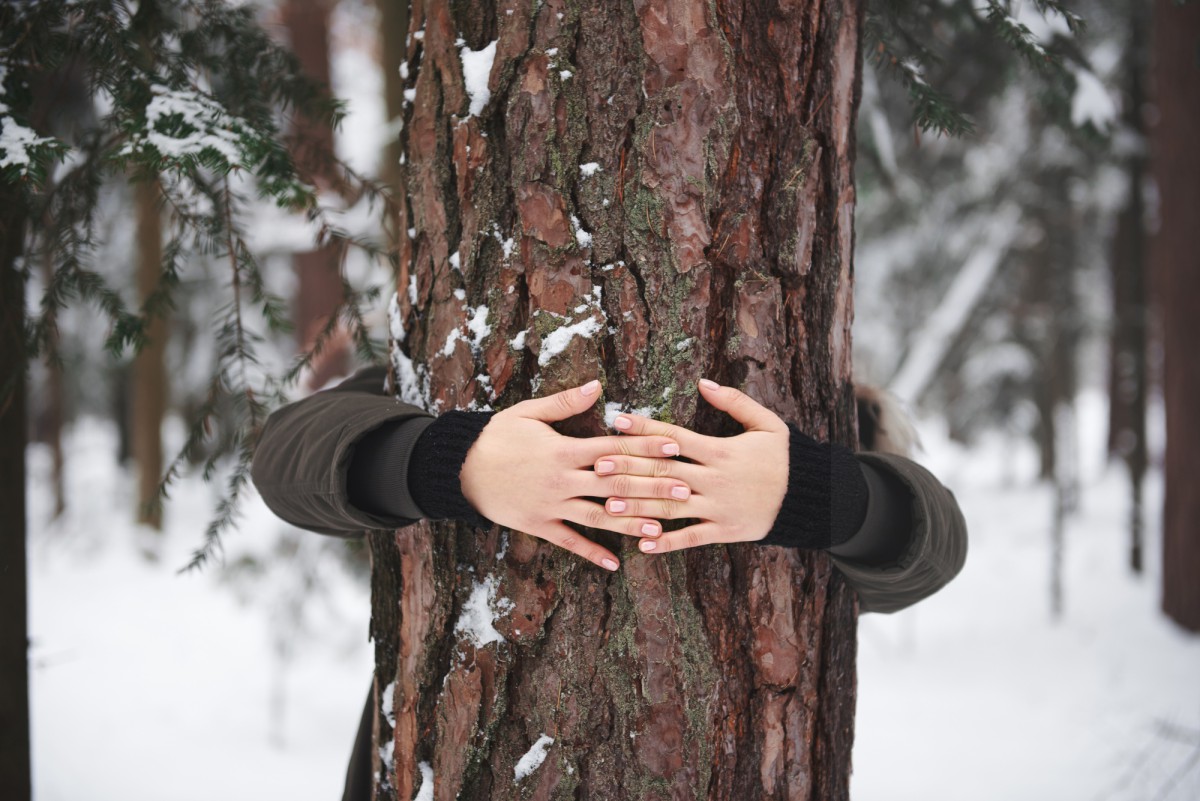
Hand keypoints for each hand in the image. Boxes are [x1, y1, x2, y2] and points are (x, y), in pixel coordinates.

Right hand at [459, 380, 691, 570]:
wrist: (458, 469)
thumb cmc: (495, 436)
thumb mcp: (528, 413)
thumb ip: (566, 403)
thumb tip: (599, 387)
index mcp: (563, 449)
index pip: (614, 448)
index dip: (646, 446)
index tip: (675, 446)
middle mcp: (562, 480)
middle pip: (615, 484)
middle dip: (651, 486)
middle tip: (684, 490)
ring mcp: (551, 506)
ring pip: (599, 516)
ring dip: (631, 522)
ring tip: (660, 528)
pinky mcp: (538, 525)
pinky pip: (570, 542)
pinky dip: (592, 553)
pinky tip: (616, 563)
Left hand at [596, 379, 789, 553]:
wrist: (812, 497)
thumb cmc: (786, 457)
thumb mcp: (767, 423)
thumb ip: (735, 402)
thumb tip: (703, 382)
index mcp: (722, 451)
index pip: (675, 438)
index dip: (645, 429)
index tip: (618, 421)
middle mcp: (715, 479)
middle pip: (664, 473)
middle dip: (629, 469)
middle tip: (597, 466)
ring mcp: (718, 507)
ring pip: (671, 507)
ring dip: (638, 507)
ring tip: (607, 506)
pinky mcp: (724, 531)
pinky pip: (691, 538)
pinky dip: (666, 542)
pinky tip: (641, 544)